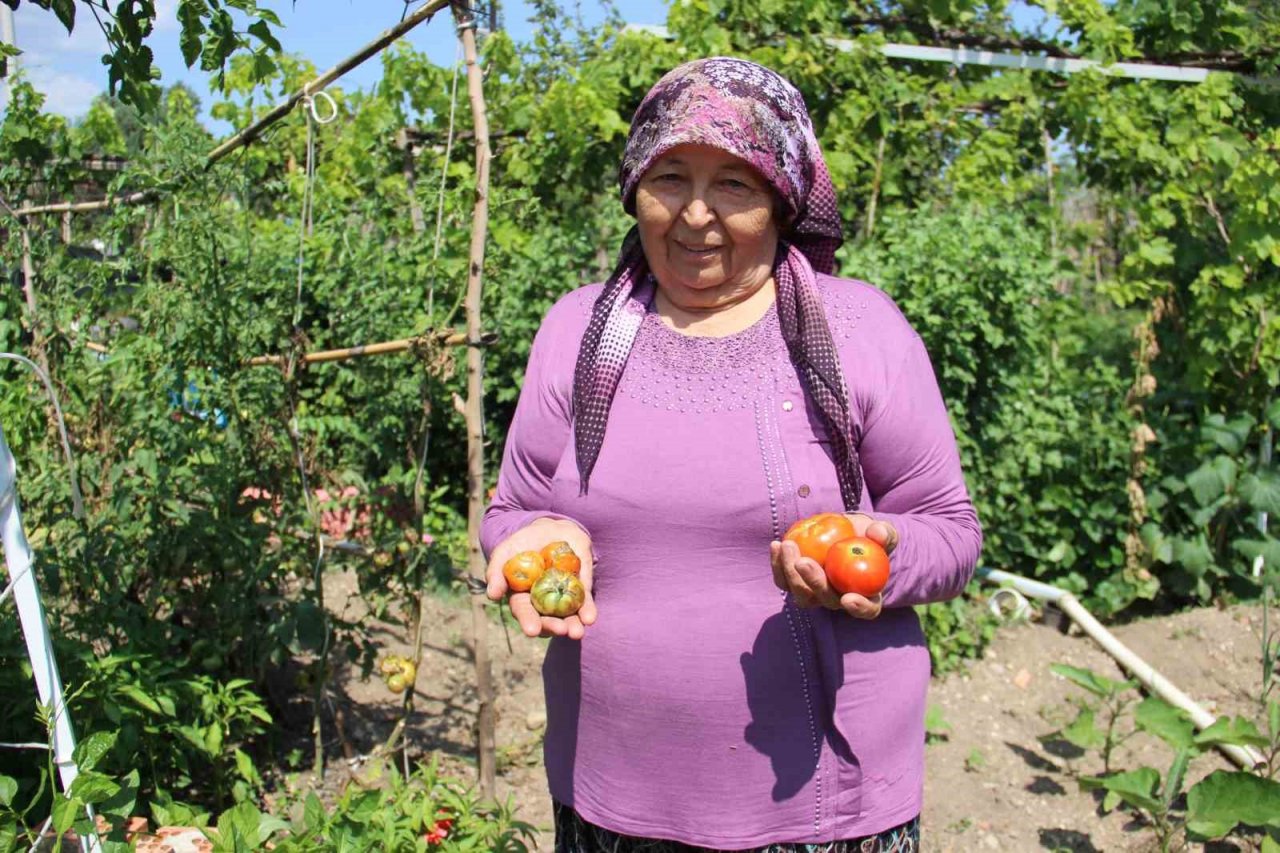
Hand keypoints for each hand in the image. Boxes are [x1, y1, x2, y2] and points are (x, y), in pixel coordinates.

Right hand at [485, 518, 596, 639]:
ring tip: (576, 633)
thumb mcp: (504, 553)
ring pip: (568, 616)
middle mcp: (543, 603)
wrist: (549, 529)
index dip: (528, 621)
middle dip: (553, 627)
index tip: (532, 630)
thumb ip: (496, 572)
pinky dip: (587, 610)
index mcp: (523, 598)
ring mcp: (563, 596)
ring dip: (572, 625)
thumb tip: (493, 595)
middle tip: (561, 630)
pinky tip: (589, 618)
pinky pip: (584, 600)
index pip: (525, 613)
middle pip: (548, 619)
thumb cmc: (522, 543)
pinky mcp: (581, 587)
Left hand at [769, 513, 896, 619]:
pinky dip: (778, 565)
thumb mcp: (881, 532)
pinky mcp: (798, 583)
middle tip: (803, 561)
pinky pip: (785, 580)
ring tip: (788, 545)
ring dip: (790, 574)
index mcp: (868, 594)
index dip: (859, 607)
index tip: (849, 598)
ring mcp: (817, 594)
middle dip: (813, 582)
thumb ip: (883, 533)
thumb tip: (878, 533)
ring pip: (801, 595)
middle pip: (827, 600)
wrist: (847, 534)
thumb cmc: (869, 537)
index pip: (867, 609)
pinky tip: (776, 545)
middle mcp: (840, 600)